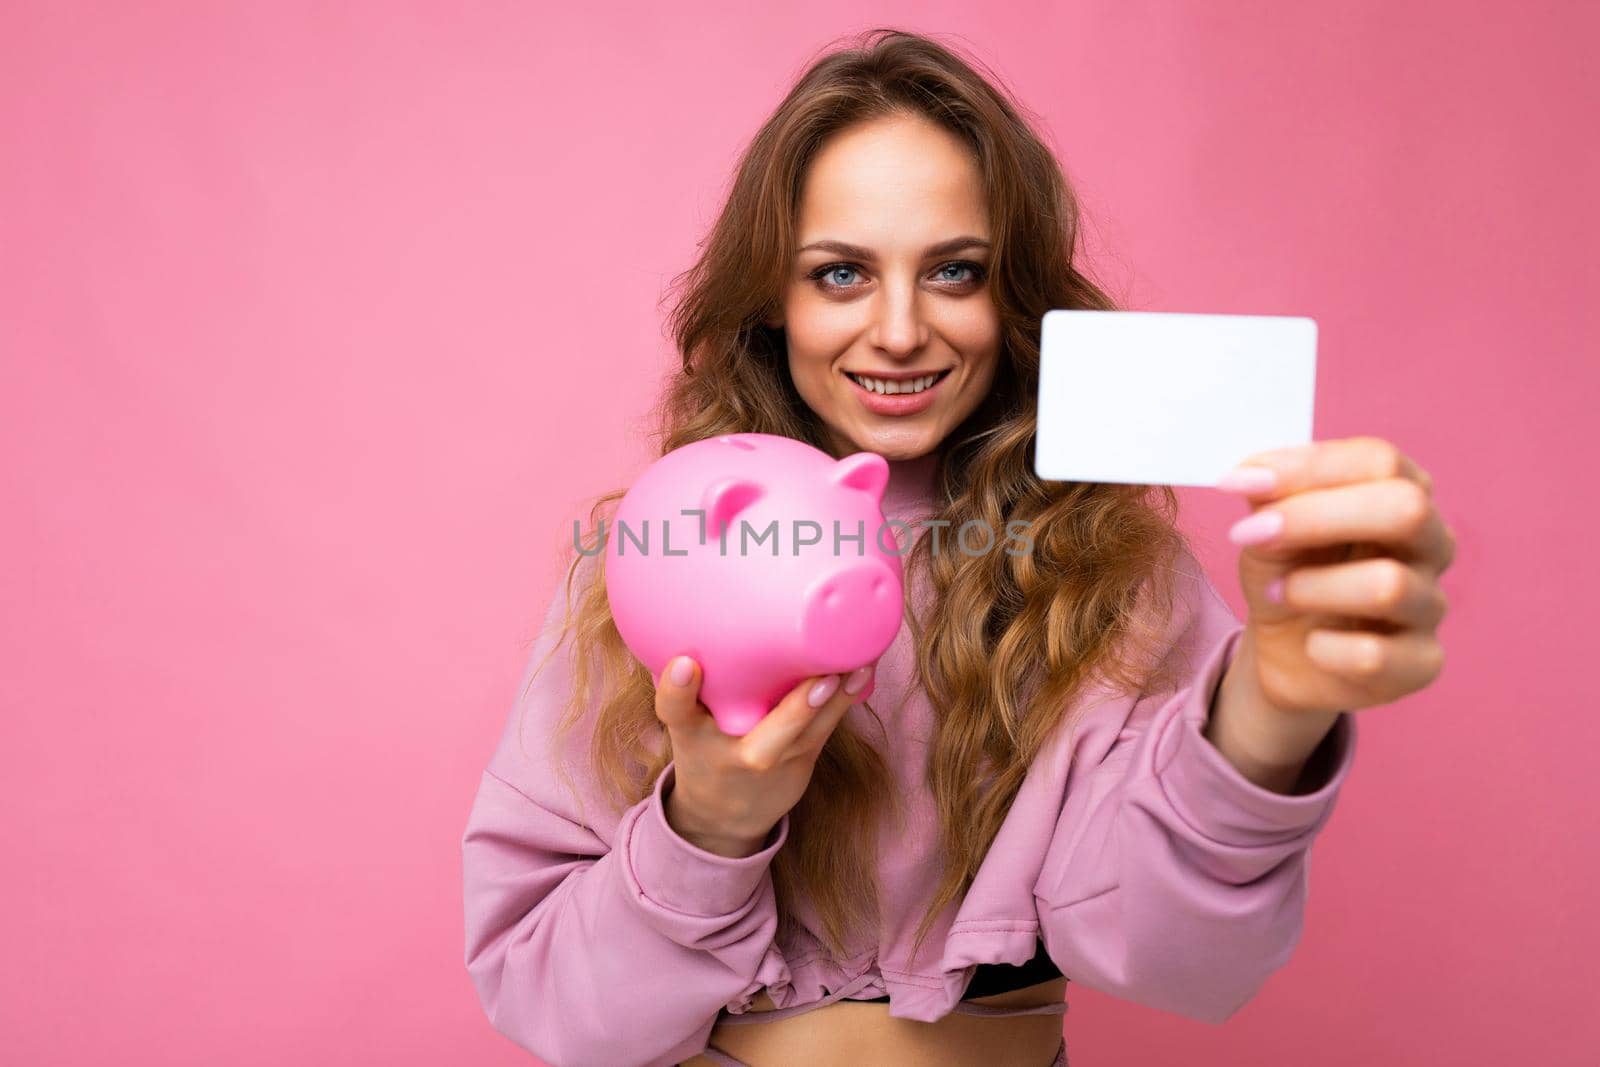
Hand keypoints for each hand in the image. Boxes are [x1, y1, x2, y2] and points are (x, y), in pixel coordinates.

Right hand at [652, 656, 875, 856]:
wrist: (722, 818)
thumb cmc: (703, 747)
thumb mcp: (686, 721)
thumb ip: (692, 682)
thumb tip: (698, 616)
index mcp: (690, 735)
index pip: (674, 712)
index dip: (677, 689)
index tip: (685, 664)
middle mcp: (733, 754)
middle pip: (765, 738)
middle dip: (797, 710)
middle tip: (824, 677)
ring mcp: (773, 763)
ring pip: (811, 732)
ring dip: (839, 699)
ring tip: (861, 663)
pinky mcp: (803, 762)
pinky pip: (827, 728)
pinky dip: (846, 698)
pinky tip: (865, 667)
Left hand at [1216, 436, 1456, 716]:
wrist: (1289, 654)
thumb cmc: (1289, 575)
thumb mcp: (1269, 527)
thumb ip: (1267, 495)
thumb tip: (1250, 472)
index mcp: (1401, 493)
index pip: (1377, 459)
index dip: (1307, 468)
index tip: (1239, 481)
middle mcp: (1432, 544)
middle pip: (1406, 509)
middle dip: (1314, 518)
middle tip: (1251, 534)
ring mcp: (1432, 605)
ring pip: (1388, 585)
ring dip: (1312, 588)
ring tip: (1277, 593)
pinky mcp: (1422, 664)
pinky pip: (1374, 656)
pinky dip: (1325, 650)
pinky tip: (1312, 646)